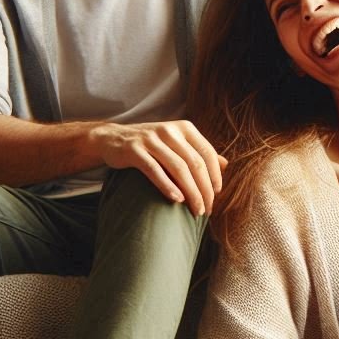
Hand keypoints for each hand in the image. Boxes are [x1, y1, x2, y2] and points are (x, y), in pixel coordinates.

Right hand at [89, 120, 226, 215]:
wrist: (112, 138)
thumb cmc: (151, 145)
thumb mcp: (177, 144)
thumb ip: (199, 152)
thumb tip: (226, 164)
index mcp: (184, 128)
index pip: (207, 153)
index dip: (215, 175)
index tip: (217, 195)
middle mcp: (170, 131)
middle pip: (195, 163)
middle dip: (204, 189)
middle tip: (207, 209)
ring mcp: (151, 139)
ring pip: (178, 168)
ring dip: (190, 192)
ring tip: (195, 210)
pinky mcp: (134, 150)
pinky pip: (154, 170)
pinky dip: (167, 186)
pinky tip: (176, 200)